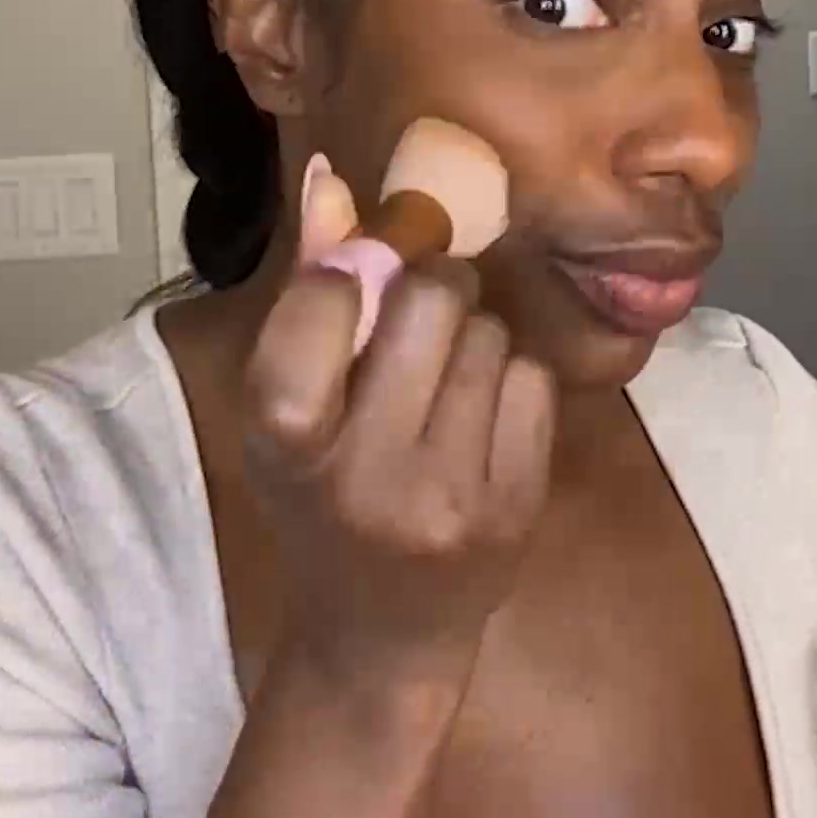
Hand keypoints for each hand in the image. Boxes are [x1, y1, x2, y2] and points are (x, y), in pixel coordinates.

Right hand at [241, 184, 555, 693]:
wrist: (381, 638)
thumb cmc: (319, 503)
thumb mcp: (285, 413)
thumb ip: (305, 294)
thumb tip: (330, 179)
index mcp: (288, 443)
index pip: (322, 302)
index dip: (345, 271)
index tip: (350, 286)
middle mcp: (368, 473)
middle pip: (431, 297)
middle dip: (425, 290)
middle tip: (410, 327)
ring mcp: (452, 496)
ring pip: (488, 332)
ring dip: (468, 337)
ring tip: (438, 389)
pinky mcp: (517, 508)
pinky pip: (531, 379)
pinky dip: (507, 382)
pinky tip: (476, 425)